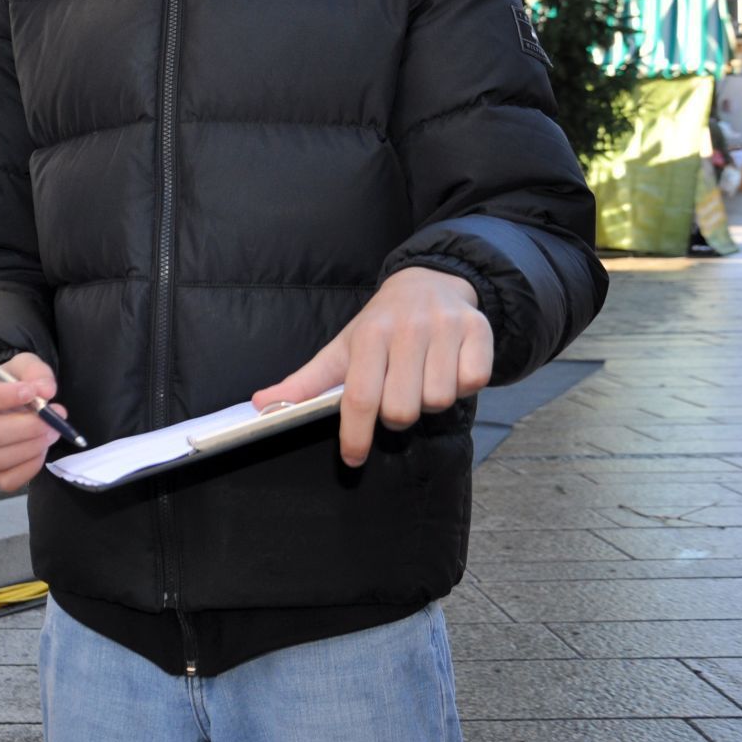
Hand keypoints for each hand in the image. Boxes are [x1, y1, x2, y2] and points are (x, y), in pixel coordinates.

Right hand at [0, 352, 66, 491]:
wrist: (12, 404)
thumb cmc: (14, 383)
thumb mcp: (26, 367)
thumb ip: (36, 373)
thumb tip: (45, 392)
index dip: (1, 397)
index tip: (31, 393)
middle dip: (26, 427)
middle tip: (53, 420)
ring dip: (31, 447)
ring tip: (51, 433)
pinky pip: (6, 480)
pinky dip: (29, 468)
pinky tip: (40, 451)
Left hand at [253, 268, 491, 467]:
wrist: (428, 283)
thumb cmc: (380, 326)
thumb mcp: (341, 349)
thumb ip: (305, 382)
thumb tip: (261, 405)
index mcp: (369, 335)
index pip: (360, 397)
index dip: (355, 435)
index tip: (353, 458)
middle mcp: (408, 328)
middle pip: (402, 409)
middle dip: (396, 417)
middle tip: (396, 398)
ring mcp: (446, 327)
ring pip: (439, 400)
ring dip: (429, 401)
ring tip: (421, 380)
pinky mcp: (480, 329)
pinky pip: (474, 382)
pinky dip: (462, 386)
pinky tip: (449, 369)